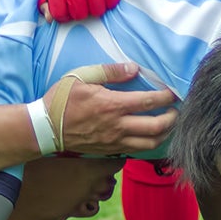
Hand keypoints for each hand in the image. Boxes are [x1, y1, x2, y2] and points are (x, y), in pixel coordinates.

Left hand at [40, 0, 124, 22]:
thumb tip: (48, 20)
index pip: (59, 12)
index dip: (64, 15)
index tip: (68, 11)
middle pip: (79, 13)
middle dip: (81, 12)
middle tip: (84, 2)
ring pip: (97, 10)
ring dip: (96, 7)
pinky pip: (112, 0)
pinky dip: (110, 0)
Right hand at [47, 62, 177, 154]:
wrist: (45, 129)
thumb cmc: (61, 100)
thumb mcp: (81, 76)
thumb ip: (110, 71)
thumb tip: (134, 68)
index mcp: (112, 105)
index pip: (150, 102)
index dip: (167, 97)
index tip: (174, 92)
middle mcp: (117, 126)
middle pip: (156, 127)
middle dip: (172, 118)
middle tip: (175, 110)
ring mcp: (114, 141)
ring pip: (150, 144)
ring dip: (164, 134)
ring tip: (167, 124)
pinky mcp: (109, 151)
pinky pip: (136, 150)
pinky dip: (149, 144)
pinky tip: (150, 135)